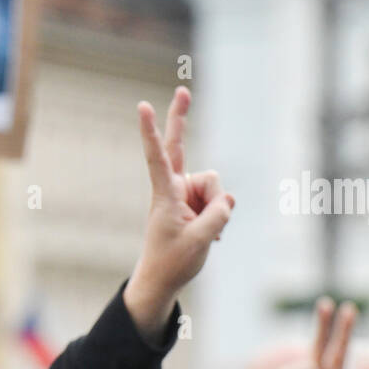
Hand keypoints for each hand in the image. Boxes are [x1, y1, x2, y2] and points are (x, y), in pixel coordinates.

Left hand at [124, 87, 232, 338]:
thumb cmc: (173, 261)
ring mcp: (185, 194)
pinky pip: (220, 201)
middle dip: (181, 118)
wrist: (164, 279)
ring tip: (204, 232)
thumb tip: (228, 199)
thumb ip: (218, 215)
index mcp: (165, 194)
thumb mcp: (200, 241)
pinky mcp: (196, 204)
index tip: (141, 106)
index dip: (151, 131)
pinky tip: (210, 235)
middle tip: (183, 89)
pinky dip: (220, 218)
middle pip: (180, 146)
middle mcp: (174, 188)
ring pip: (216, 187)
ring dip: (217, 210)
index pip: (157, 156)